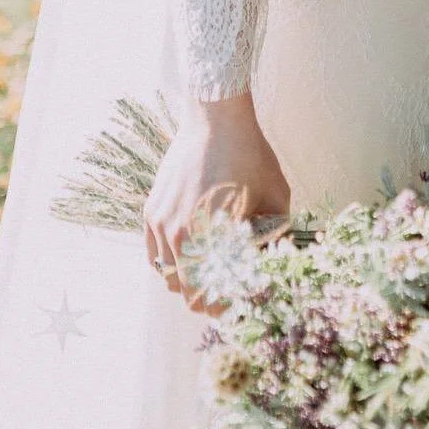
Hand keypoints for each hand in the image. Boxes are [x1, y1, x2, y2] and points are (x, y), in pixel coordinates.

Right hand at [142, 94, 288, 312]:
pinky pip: (154, 254)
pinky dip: (169, 264)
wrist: (215, 119)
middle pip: (186, 292)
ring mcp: (160, 223)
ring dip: (187, 283)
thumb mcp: (276, 196)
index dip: (225, 309)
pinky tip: (188, 260)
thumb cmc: (250, 156)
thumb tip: (276, 260)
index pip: (210, 295)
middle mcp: (179, 234)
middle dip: (208, 300)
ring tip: (209, 278)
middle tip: (227, 296)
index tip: (240, 307)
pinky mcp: (151, 211)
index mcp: (211, 236)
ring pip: (167, 276)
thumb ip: (276, 234)